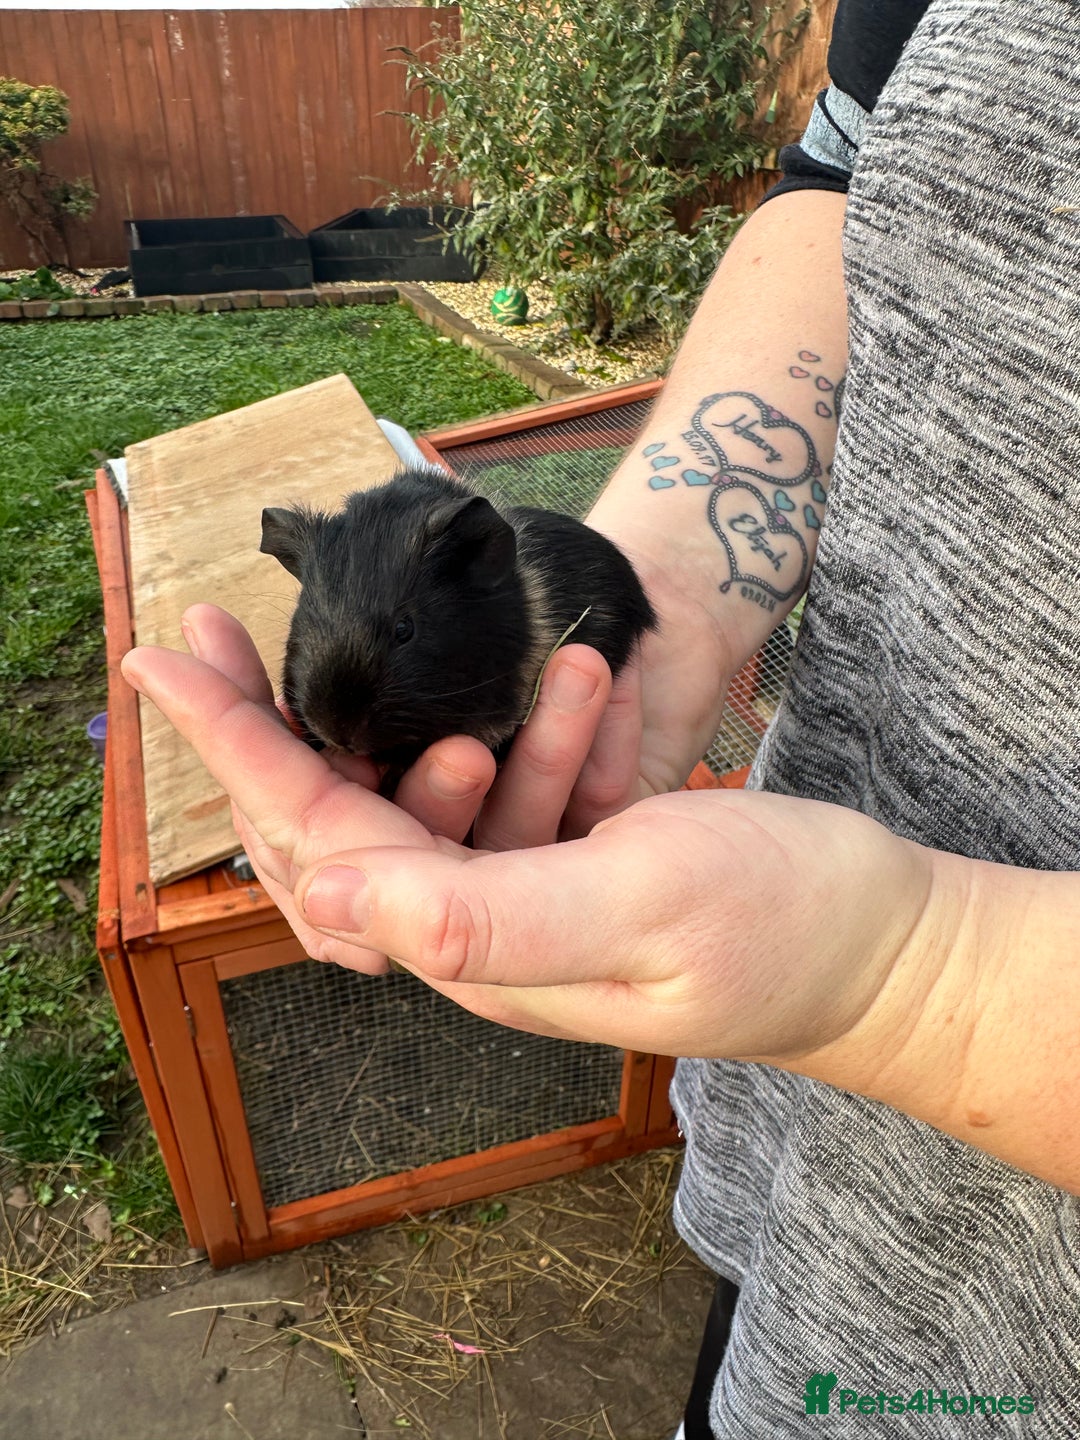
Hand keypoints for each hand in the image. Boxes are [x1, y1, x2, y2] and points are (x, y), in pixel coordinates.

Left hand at [120, 608, 941, 1064]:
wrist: (890, 945)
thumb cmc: (785, 933)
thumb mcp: (643, 913)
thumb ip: (493, 920)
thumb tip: (347, 904)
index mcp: (474, 952)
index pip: (318, 845)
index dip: (235, 752)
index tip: (164, 660)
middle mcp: (482, 935)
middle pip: (343, 819)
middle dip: (283, 725)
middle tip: (224, 628)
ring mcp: (531, 901)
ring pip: (444, 797)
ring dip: (484, 722)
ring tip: (573, 669)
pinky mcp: (581, 870)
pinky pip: (526, 793)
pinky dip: (549, 737)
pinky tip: (596, 688)